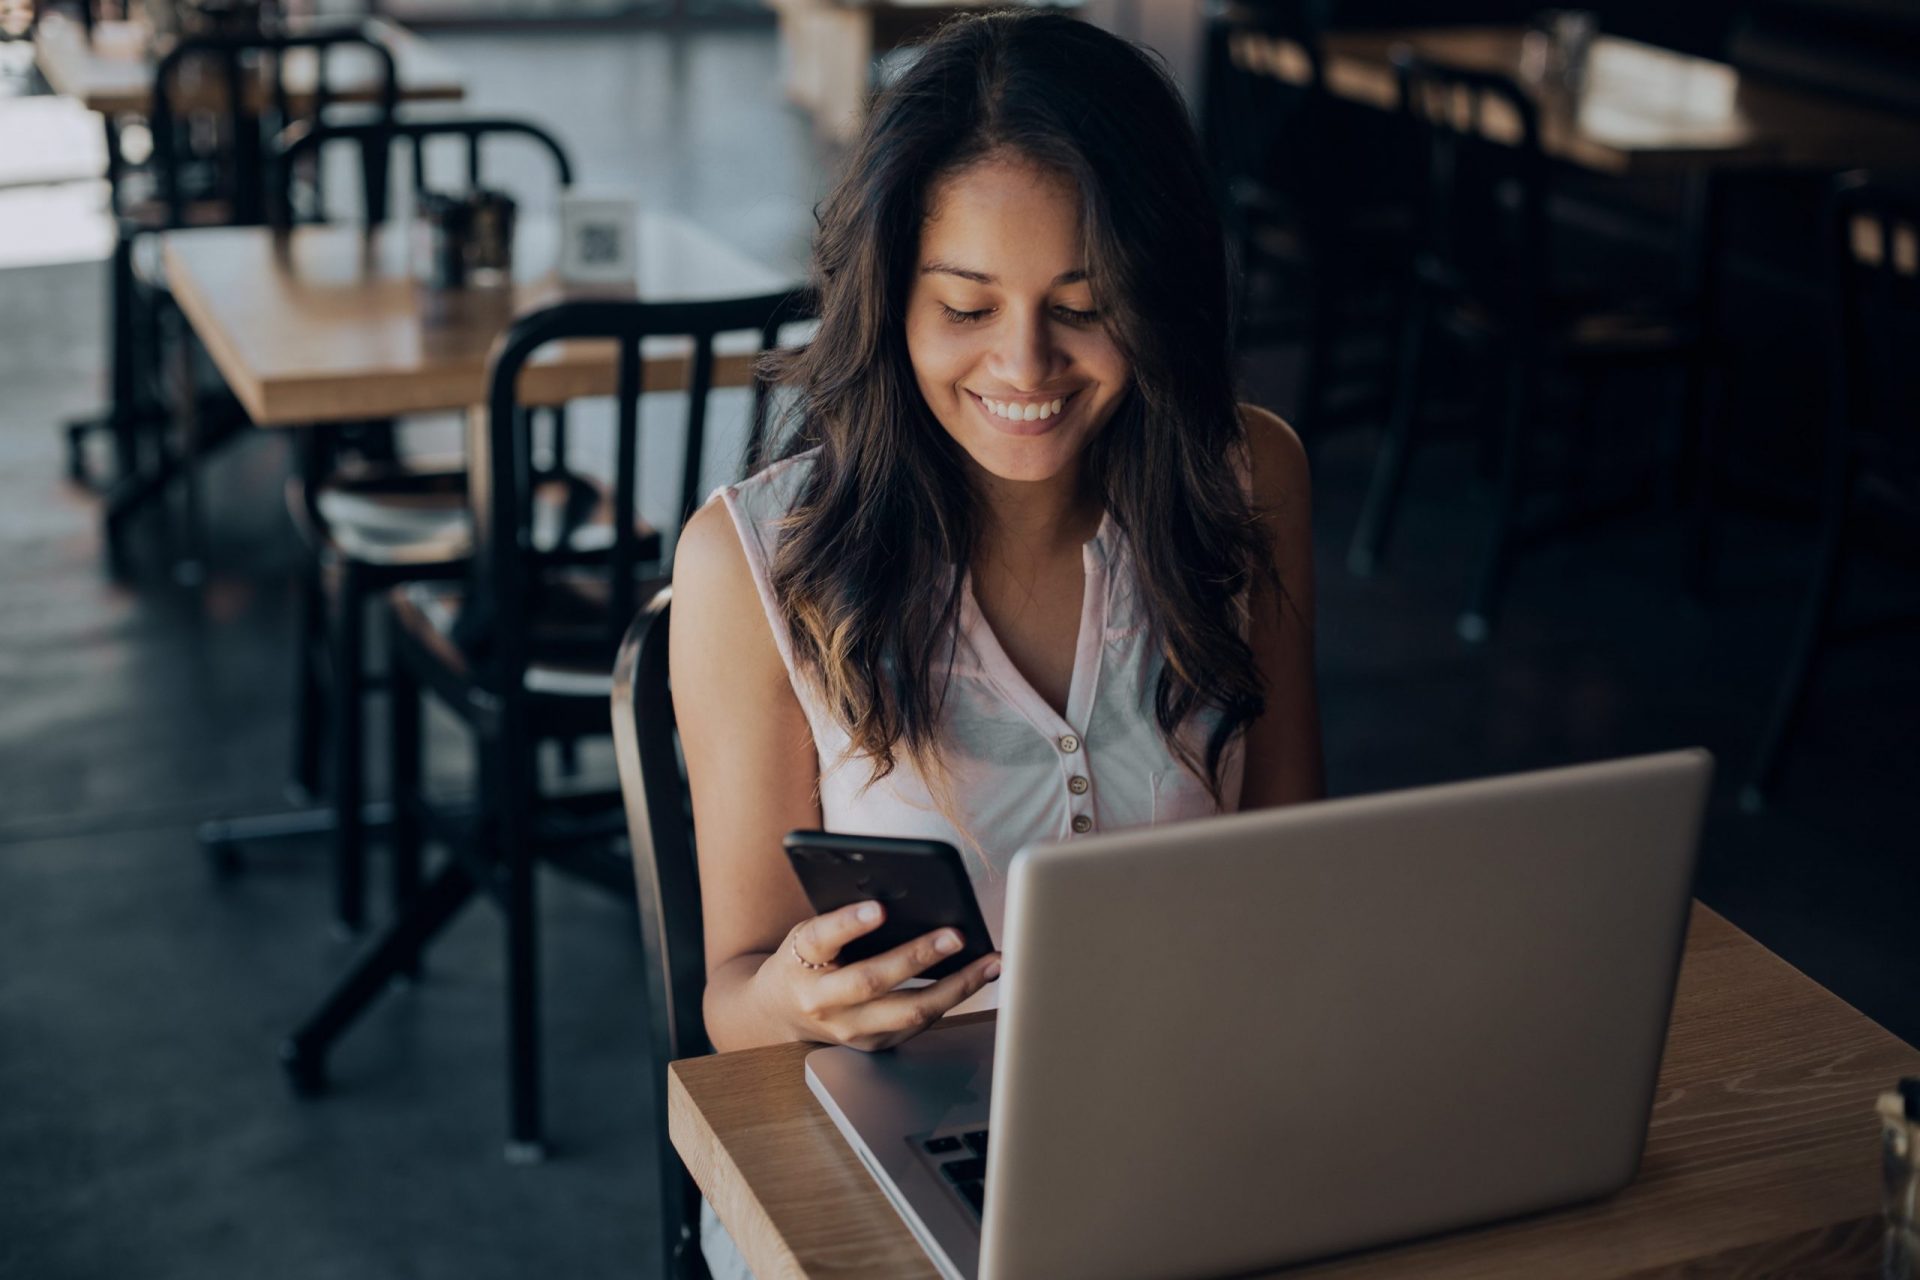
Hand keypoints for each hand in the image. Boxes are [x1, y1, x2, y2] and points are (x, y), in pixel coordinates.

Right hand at [761, 901, 1000, 1051]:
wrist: (782, 1012)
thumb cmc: (806, 960)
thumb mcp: (810, 932)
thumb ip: (844, 919)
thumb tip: (903, 896)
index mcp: (800, 961)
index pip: (821, 939)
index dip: (849, 924)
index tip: (879, 909)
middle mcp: (822, 1001)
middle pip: (872, 981)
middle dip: (918, 957)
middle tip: (956, 935)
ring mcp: (849, 1029)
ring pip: (908, 1011)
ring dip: (956, 986)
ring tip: (990, 962)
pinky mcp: (873, 1044)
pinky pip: (918, 1022)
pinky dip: (953, 999)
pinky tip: (978, 978)